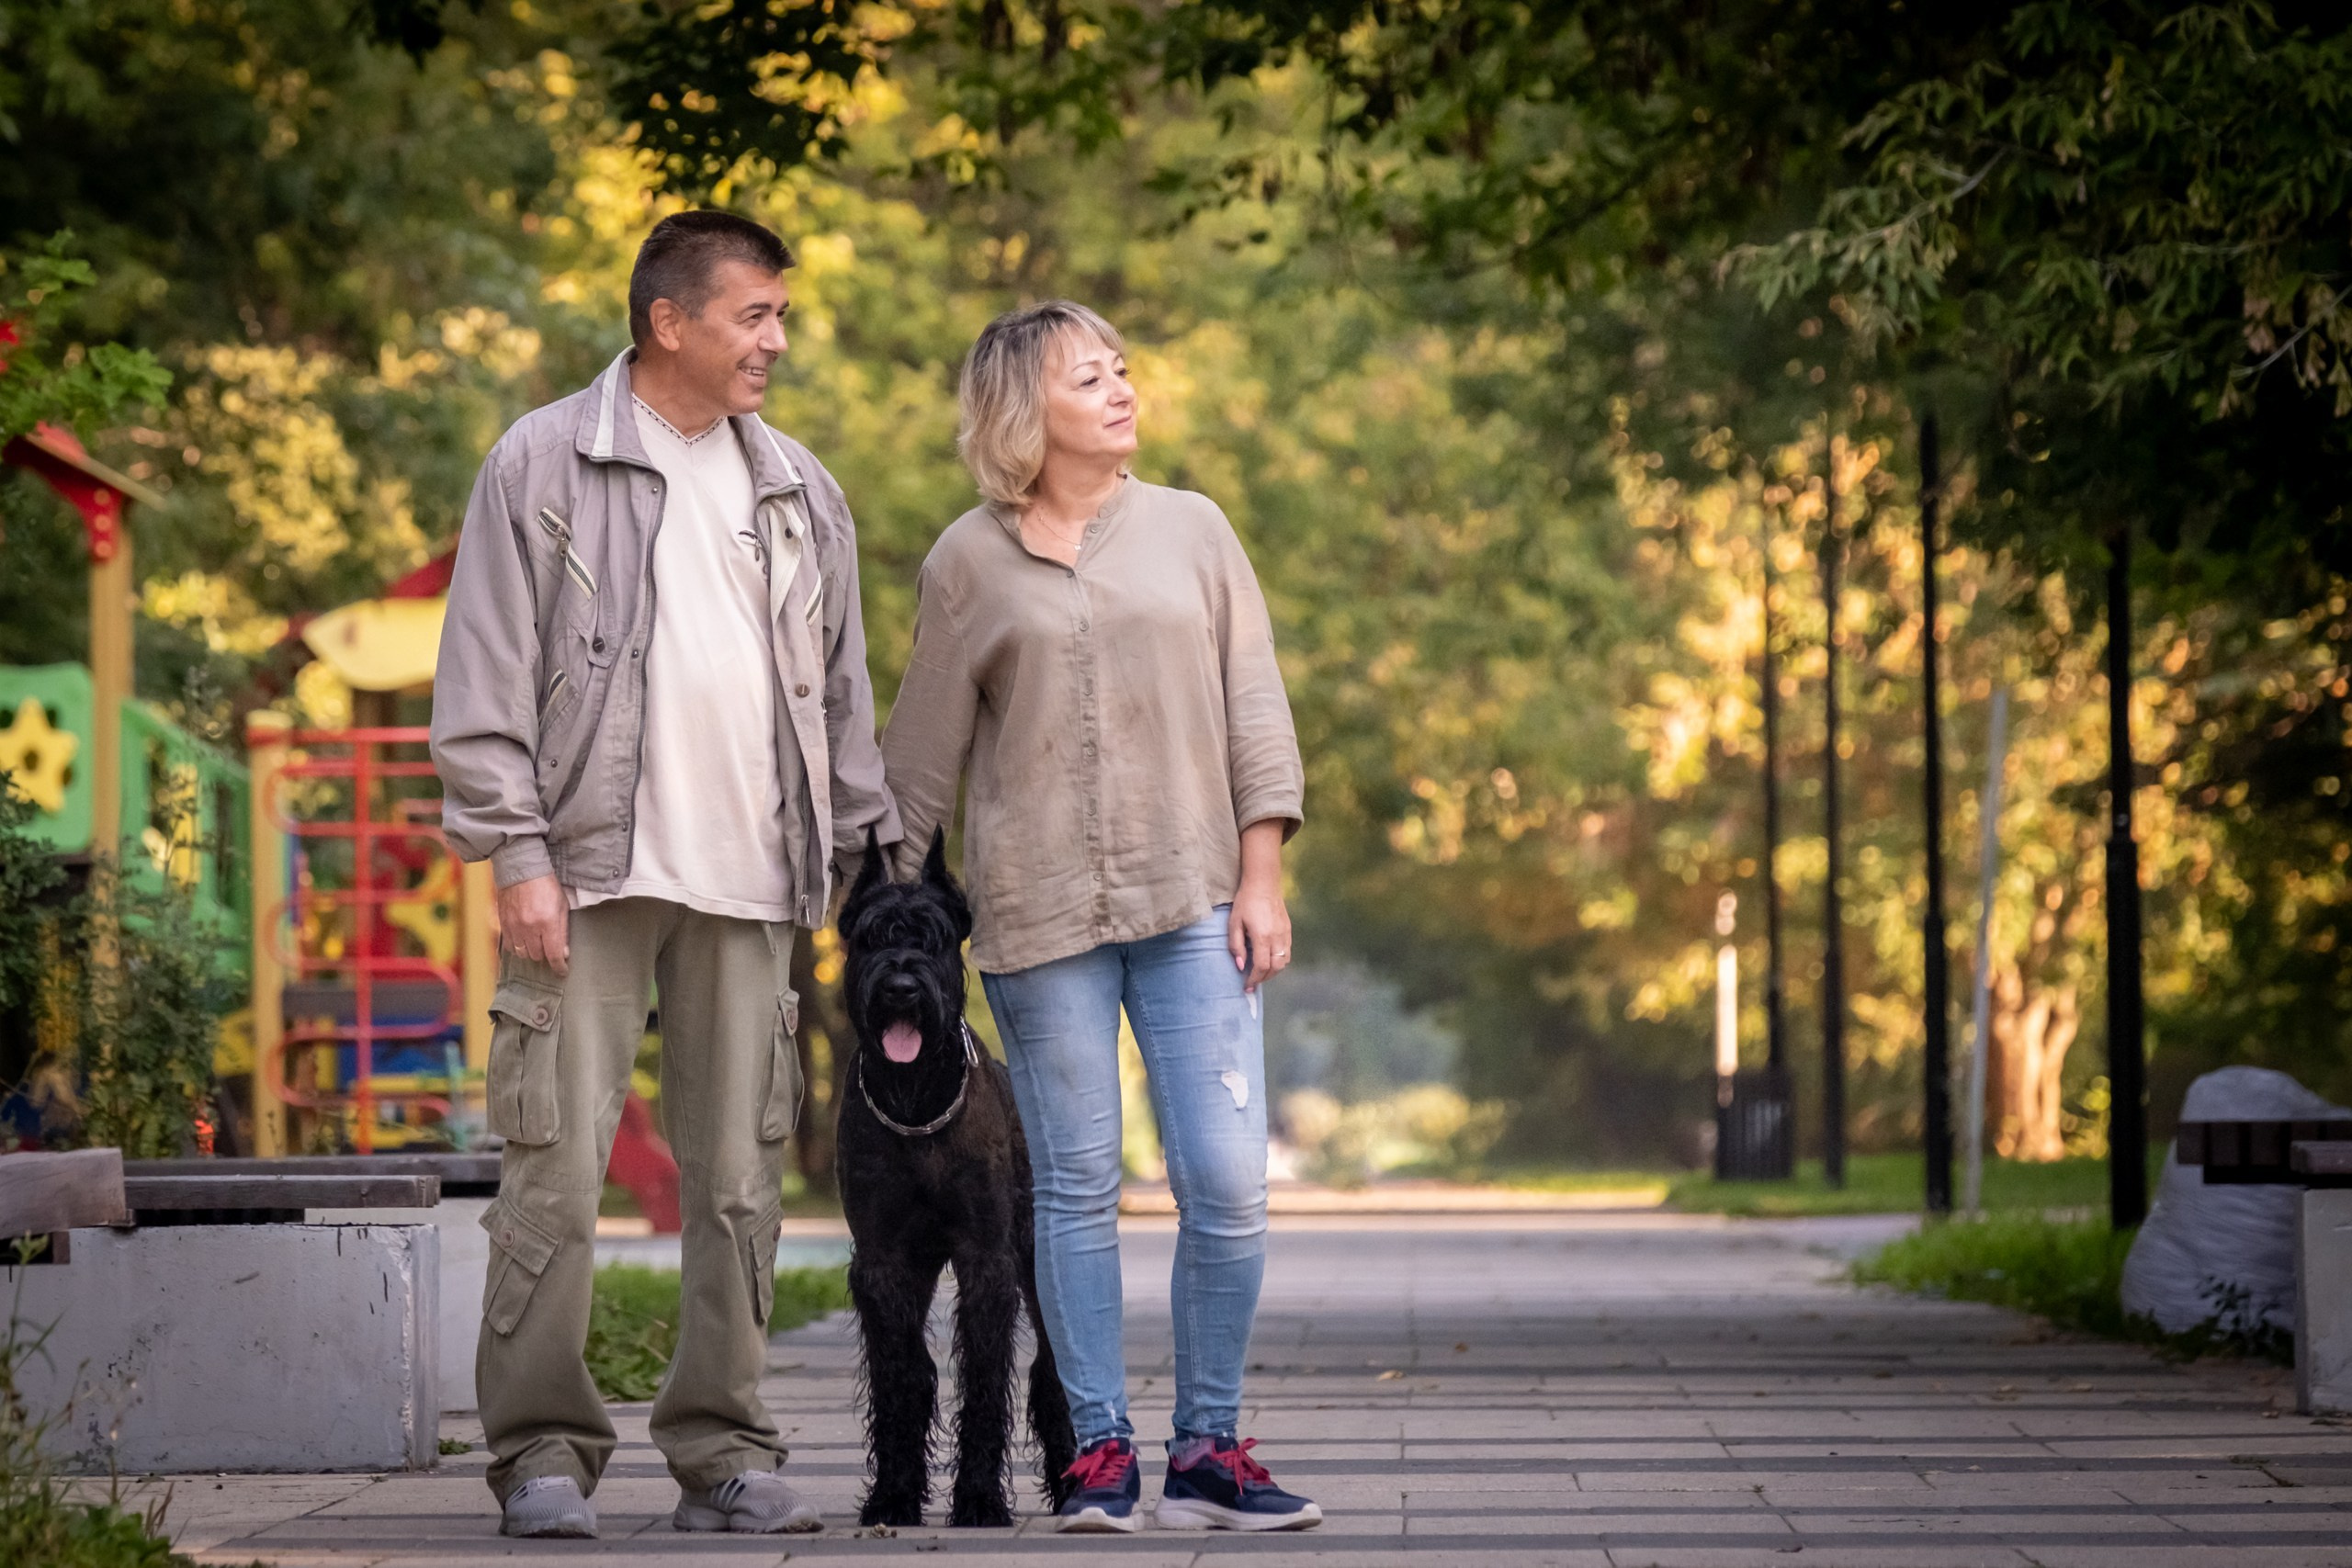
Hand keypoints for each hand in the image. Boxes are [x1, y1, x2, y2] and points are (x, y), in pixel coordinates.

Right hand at [496, 874, 569, 976]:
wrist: (521, 869)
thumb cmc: (546, 885)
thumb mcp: (563, 905)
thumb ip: (563, 930)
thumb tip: (564, 953)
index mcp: (547, 922)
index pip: (553, 954)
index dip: (559, 966)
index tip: (562, 971)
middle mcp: (529, 927)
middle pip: (537, 956)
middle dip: (545, 955)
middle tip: (549, 948)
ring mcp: (514, 926)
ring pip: (522, 953)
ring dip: (531, 952)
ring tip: (536, 944)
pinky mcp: (503, 923)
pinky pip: (509, 945)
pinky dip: (517, 947)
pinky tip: (523, 940)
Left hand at [1228, 819, 1291, 992]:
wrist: (1263, 884)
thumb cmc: (1245, 902)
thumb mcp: (1234, 923)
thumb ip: (1236, 946)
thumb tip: (1240, 966)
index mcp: (1262, 937)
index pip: (1260, 966)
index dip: (1254, 980)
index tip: (1246, 987)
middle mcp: (1276, 937)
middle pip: (1275, 968)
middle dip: (1263, 978)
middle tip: (1252, 983)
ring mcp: (1285, 934)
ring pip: (1284, 962)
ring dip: (1273, 971)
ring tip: (1260, 973)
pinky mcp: (1288, 930)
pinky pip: (1287, 952)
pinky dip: (1280, 961)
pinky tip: (1269, 960)